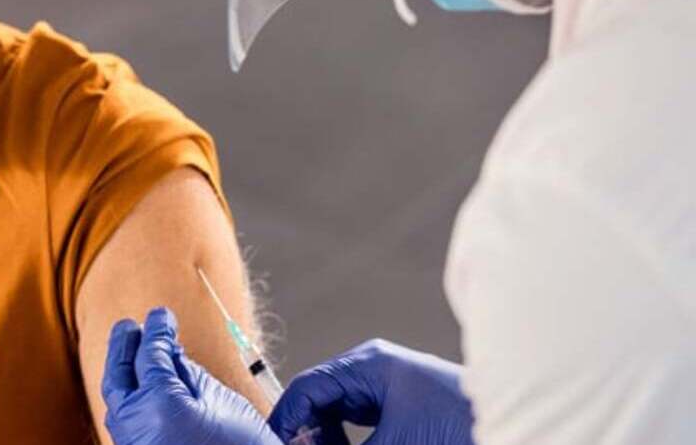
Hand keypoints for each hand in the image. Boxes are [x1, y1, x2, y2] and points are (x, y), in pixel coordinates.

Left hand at [101, 307, 281, 444]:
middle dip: (123, 347)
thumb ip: (188, 373)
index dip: (156, 330)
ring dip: (124, 372)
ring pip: (118, 400)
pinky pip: (126, 420)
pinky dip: (131, 397)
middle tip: (130, 326)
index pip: (148, 355)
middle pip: (119, 376)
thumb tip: (167, 351)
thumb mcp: (222, 403)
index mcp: (159, 406)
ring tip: (136, 348)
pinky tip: (147, 385)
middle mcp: (136, 428)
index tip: (162, 314)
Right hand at [268, 339, 474, 444]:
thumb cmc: (458, 426)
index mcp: (369, 365)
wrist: (514, 427)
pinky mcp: (397, 407)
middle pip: (319, 400)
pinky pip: (356, 422)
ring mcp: (385, 387)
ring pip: (336, 414)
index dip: (287, 420)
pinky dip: (346, 440)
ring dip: (327, 439)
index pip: (308, 387)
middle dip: (308, 433)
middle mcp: (373, 370)